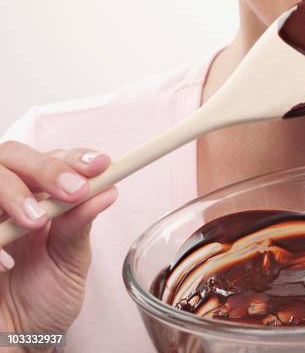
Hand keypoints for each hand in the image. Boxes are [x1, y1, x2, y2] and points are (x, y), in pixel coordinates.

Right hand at [0, 141, 116, 337]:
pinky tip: (5, 262)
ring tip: (37, 222)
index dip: (73, 157)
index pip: (52, 159)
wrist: (18, 338)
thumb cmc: (44, 298)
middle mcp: (7, 199)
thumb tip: (108, 189)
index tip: (100, 165)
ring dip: (14, 193)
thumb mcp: (70, 261)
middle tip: (74, 191)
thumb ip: (80, 225)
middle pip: (11, 155)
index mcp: (38, 197)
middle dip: (45, 168)